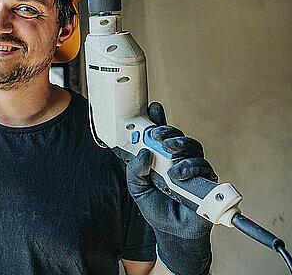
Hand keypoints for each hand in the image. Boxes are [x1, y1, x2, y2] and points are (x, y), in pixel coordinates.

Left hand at [126, 102, 213, 274]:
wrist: (173, 232)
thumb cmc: (156, 207)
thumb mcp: (137, 189)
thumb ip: (135, 171)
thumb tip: (144, 153)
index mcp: (160, 158)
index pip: (160, 135)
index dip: (158, 120)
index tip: (154, 109)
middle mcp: (177, 159)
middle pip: (177, 136)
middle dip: (168, 131)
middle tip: (158, 135)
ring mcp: (193, 168)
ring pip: (192, 146)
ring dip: (180, 145)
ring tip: (169, 152)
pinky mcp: (206, 180)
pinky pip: (202, 166)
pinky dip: (189, 167)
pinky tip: (178, 174)